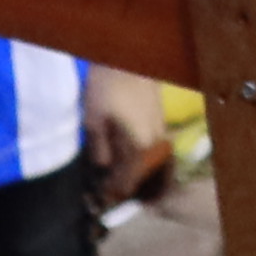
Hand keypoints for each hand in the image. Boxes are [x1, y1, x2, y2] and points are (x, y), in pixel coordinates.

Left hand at [82, 67, 173, 206]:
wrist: (127, 56)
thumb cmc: (107, 87)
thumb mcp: (93, 120)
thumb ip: (99, 150)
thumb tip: (103, 170)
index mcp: (139, 147)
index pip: (128, 183)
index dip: (113, 194)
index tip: (99, 199)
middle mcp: (155, 144)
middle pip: (146, 177)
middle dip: (132, 189)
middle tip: (113, 196)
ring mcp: (161, 131)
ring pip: (153, 164)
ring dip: (140, 175)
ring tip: (122, 181)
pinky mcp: (161, 119)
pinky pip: (154, 150)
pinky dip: (144, 159)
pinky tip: (130, 157)